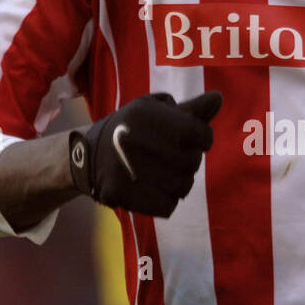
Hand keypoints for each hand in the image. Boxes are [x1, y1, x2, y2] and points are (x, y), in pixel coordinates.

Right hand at [68, 90, 221, 216]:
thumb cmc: (131, 129)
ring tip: (162, 174)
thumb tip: (218, 99)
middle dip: (188, 161)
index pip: (200, 134)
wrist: (87, 156)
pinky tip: (153, 189)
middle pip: (193, 162)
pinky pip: (168, 206)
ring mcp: (129, 169)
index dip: (202, 138)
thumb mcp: (155, 110)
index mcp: (146, 114)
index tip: (190, 139)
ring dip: (178, 182)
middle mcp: (138, 140)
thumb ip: (190, 109)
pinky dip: (165, 201)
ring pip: (183, 186)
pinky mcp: (122, 194)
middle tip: (170, 158)